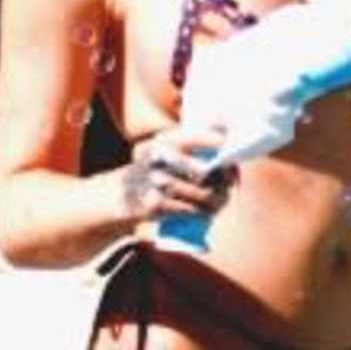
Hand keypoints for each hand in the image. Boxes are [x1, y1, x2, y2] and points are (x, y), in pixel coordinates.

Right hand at [116, 126, 234, 223]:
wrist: (118, 194)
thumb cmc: (150, 170)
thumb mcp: (161, 149)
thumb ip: (188, 143)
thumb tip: (227, 137)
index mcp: (162, 142)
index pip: (195, 137)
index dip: (217, 141)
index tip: (233, 147)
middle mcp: (158, 159)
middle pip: (204, 170)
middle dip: (223, 178)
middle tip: (232, 181)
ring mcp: (156, 182)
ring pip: (201, 193)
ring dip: (218, 199)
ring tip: (224, 199)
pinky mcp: (156, 204)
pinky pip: (190, 209)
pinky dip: (204, 212)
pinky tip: (210, 211)